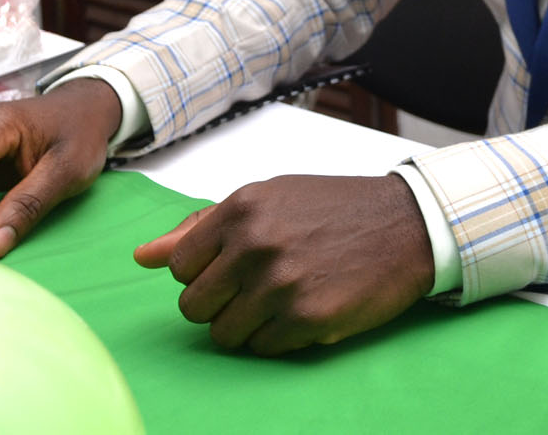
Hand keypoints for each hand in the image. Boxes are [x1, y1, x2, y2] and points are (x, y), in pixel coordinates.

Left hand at [134, 173, 434, 355]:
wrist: (405, 224)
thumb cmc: (332, 208)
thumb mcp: (266, 198)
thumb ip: (201, 227)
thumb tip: (142, 256)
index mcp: (240, 208)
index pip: (179, 266)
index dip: (205, 272)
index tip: (233, 267)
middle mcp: (254, 244)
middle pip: (193, 306)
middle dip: (220, 303)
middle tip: (257, 288)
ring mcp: (279, 284)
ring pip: (223, 334)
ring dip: (246, 325)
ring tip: (280, 301)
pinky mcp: (306, 318)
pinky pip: (261, 348)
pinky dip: (277, 338)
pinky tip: (303, 311)